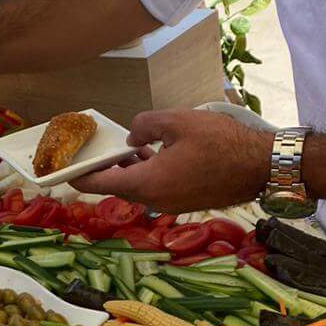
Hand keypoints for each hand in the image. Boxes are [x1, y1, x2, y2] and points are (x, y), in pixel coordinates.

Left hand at [72, 109, 272, 212]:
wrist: (259, 166)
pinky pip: (157, 188)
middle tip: (95, 152)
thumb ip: (145, 125)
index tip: (65, 172)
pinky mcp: (185, 201)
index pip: (102, 183)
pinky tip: (150, 154)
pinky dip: (147, 173)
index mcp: (148, 183)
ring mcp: (171, 204)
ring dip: (129, 170)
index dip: (81, 177)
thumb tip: (132, 138)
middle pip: (119, 187)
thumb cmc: (221, 142)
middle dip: (105, 170)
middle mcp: (156, 200)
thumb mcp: (177, 121)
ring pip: (139, 188)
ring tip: (125, 148)